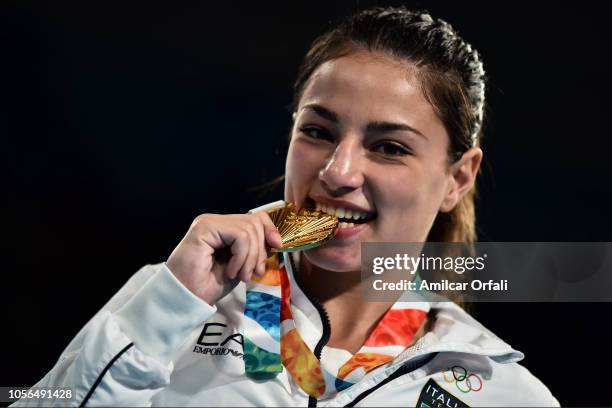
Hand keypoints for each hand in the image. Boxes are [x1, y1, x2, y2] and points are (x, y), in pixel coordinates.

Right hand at [166, 212, 281, 305]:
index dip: (270, 229)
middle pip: (254, 222)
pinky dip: (241, 256)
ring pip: (249, 229)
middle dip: (260, 250)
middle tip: (253, 273)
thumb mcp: (241, 265)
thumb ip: (254, 250)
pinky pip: (239, 236)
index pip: (255, 218)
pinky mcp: (205, 227)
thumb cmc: (209, 285)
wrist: (187, 298)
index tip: (278, 246)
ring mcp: (209, 222)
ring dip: (250, 257)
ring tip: (240, 275)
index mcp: (223, 228)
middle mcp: (216, 222)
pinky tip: (231, 270)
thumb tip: (275, 241)